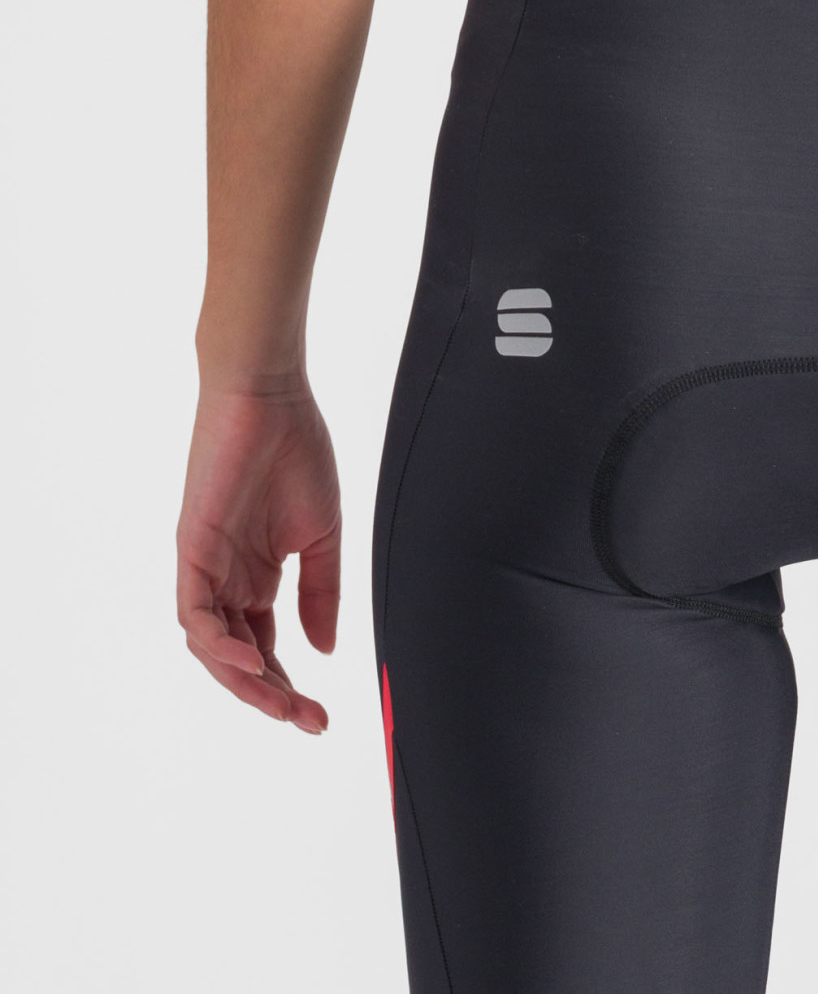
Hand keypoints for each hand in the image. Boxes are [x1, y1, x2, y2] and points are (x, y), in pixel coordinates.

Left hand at [177, 377, 340, 731]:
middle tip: (307, 719)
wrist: (271, 397)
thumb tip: (325, 648)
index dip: (291, 684)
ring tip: (282, 703)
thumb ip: (322, 593)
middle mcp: (228, 577)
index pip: (268, 646)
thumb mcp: (323, 535)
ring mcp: (207, 565)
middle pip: (240, 657)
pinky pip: (194, 612)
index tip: (321, 713)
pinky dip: (218, 643)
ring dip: (246, 681)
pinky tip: (250, 661)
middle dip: (272, 696)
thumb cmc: (296, 449)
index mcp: (259, 574)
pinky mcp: (192, 548)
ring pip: (213, 646)